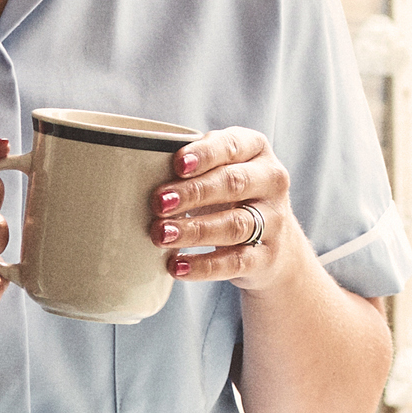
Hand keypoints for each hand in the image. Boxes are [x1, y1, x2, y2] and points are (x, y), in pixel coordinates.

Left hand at [154, 127, 307, 289]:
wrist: (273, 241)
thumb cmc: (229, 195)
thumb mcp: (219, 168)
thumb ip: (191, 165)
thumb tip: (137, 172)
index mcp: (256, 149)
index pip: (232, 146)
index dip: (205, 154)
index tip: (176, 164)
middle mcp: (272, 181)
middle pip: (233, 183)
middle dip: (194, 193)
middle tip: (158, 202)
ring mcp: (274, 221)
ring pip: (234, 225)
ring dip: (194, 230)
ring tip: (161, 235)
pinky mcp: (267, 257)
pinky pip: (234, 262)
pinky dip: (203, 266)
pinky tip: (176, 265)